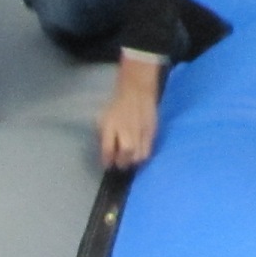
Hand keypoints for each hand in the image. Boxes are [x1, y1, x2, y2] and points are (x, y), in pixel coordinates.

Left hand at [98, 51, 162, 170]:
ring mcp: (140, 131)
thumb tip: (106, 154)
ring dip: (133, 161)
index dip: (107, 161)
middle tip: (120, 164)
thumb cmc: (117, 106)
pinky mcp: (152, 132)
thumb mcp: (103, 119)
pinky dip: (142, 156)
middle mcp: (126, 129)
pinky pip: (148, 150)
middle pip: (126, 153)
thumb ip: (104, 137)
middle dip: (122, 163)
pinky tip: (138, 154)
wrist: (137, 91)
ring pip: (138, 155)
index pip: (108, 149)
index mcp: (111, 125)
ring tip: (130, 160)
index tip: (107, 164)